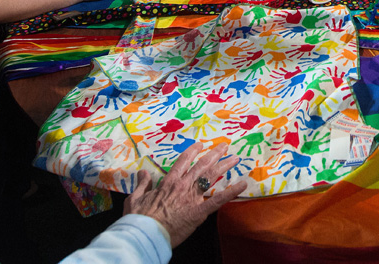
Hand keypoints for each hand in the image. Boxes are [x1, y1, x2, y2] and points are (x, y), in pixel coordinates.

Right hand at [125, 141, 246, 247]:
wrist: (145, 234)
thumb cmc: (139, 218)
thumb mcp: (135, 198)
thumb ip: (142, 183)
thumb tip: (143, 172)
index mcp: (168, 182)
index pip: (183, 161)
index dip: (193, 151)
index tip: (200, 145)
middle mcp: (183, 185)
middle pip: (202, 165)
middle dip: (214, 154)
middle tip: (224, 146)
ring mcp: (192, 197)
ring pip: (211, 177)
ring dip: (224, 166)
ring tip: (235, 158)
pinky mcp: (199, 211)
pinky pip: (218, 200)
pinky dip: (231, 191)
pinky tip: (242, 184)